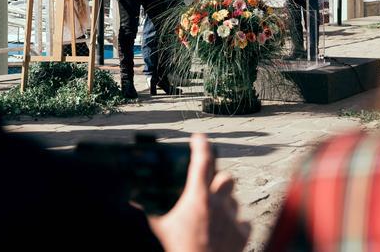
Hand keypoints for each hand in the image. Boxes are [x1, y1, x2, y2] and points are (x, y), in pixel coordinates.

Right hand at [149, 135, 249, 251]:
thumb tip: (134, 201)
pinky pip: (244, 222)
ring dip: (226, 205)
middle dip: (219, 180)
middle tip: (210, 188)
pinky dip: (236, 225)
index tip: (199, 138)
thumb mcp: (161, 228)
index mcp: (197, 197)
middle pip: (227, 177)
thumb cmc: (179, 249)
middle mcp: (218, 203)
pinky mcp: (242, 234)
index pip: (202, 161)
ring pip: (235, 200)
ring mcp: (233, 218)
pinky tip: (225, 232)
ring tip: (214, 217)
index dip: (201, 145)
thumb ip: (149, 211)